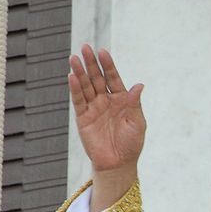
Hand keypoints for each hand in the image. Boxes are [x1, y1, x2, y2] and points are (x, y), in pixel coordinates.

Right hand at [68, 44, 144, 211]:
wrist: (118, 163)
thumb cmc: (131, 144)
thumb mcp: (137, 123)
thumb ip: (135, 104)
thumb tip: (139, 85)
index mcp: (122, 100)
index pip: (113, 78)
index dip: (108, 65)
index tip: (103, 52)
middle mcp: (107, 101)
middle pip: (97, 78)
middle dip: (91, 63)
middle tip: (85, 47)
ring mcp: (94, 108)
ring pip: (86, 86)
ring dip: (80, 72)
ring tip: (74, 58)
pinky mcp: (83, 117)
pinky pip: (78, 101)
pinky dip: (75, 89)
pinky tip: (71, 77)